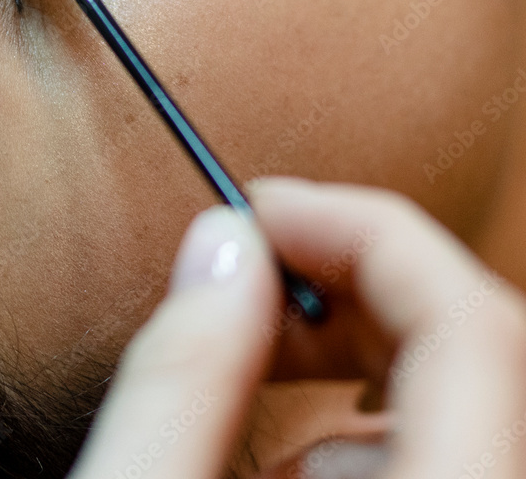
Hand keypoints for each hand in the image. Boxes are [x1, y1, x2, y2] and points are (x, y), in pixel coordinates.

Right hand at [67, 179, 525, 477]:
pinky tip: (285, 460)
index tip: (263, 207)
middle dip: (356, 281)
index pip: (470, 329)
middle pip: (482, 346)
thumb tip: (219, 247)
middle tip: (255, 268)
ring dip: (356, 358)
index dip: (366, 232)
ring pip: (469, 398)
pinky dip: (365, 424)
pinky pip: (453, 449)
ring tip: (254, 378)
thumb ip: (179, 379)